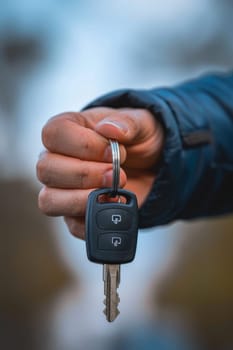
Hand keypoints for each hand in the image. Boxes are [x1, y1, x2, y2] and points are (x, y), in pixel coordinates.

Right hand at [37, 107, 163, 238]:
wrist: (152, 166)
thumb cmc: (138, 140)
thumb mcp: (142, 124)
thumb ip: (128, 123)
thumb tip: (108, 128)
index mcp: (70, 129)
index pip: (54, 134)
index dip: (82, 145)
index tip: (112, 151)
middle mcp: (59, 159)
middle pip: (46, 169)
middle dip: (85, 175)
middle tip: (116, 175)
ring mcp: (64, 189)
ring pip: (49, 200)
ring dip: (82, 200)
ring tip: (112, 193)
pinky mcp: (76, 213)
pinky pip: (72, 225)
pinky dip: (93, 222)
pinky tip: (114, 210)